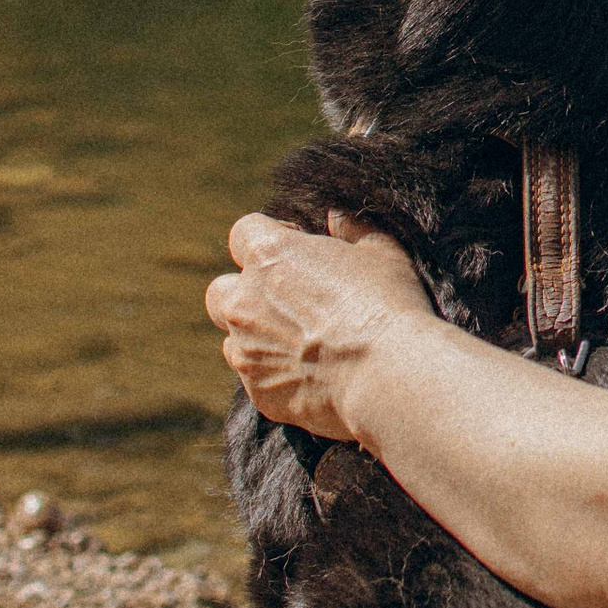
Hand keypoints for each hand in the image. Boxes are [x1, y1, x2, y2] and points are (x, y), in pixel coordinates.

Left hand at [205, 212, 437, 443]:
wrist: (386, 374)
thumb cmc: (386, 305)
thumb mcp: (382, 251)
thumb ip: (353, 228)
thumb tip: (336, 217)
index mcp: (269, 256)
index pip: (243, 232)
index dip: (270, 237)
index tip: (298, 250)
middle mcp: (244, 301)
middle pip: (221, 290)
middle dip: (244, 292)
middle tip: (286, 301)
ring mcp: (245, 350)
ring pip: (233, 339)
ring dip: (256, 336)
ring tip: (301, 343)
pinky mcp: (257, 391)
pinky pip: (254, 378)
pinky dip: (274, 373)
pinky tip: (312, 374)